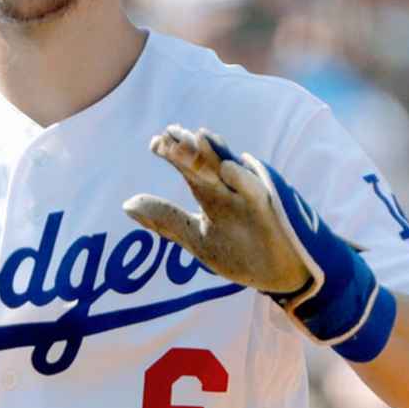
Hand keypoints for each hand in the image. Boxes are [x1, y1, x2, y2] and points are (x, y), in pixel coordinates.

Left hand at [123, 125, 312, 298]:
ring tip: (195, 136)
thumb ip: (165, 219)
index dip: (171, 153)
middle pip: (205, 164)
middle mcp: (229, 190)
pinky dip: (243, 180)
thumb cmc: (240, 252)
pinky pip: (256, 193)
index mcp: (211, 194)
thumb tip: (127, 204)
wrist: (281, 275)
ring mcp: (249, 199)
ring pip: (229, 172)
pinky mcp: (270, 211)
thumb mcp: (196, 237)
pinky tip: (228, 168)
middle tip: (169, 132)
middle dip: (187, 148)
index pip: (188, 167)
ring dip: (212, 154)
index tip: (154, 143)